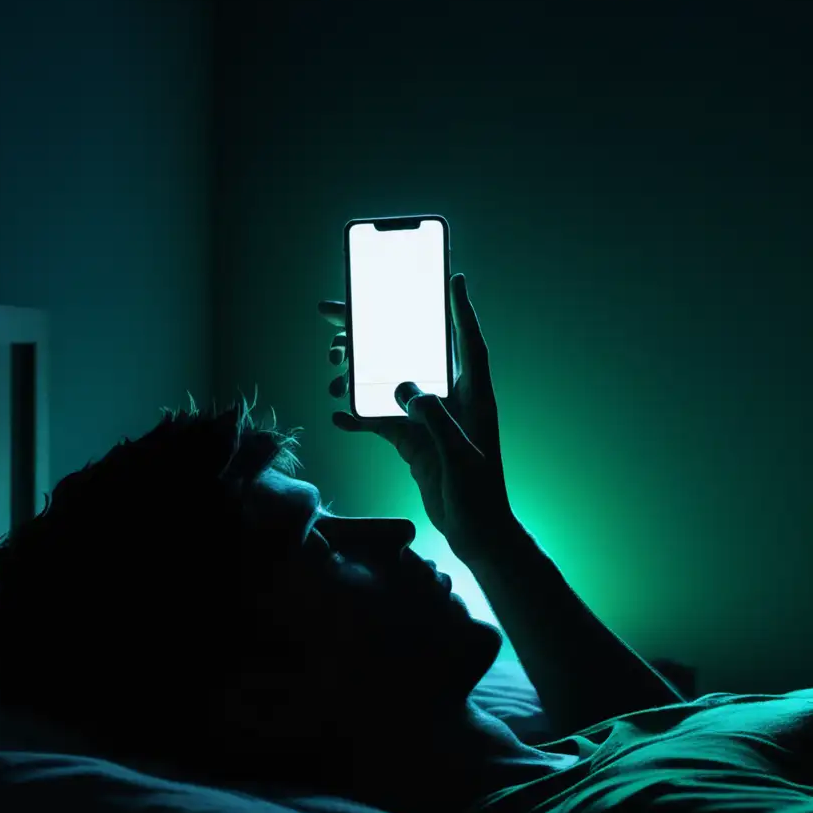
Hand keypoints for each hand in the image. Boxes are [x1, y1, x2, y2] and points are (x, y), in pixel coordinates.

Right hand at [319, 273, 514, 562]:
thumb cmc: (480, 495)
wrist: (476, 534)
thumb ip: (436, 419)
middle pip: (414, 354)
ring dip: (362, 375)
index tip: (454, 278)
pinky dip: (360, 416)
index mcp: (475, 396)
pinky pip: (381, 420)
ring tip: (332, 367)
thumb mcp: (460, 455)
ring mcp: (430, 420)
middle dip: (381, 332)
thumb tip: (405, 387)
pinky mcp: (414, 441)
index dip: (461, 311)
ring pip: (390, 383)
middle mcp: (452, 400)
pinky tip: (337, 414)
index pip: (468, 344)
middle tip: (341, 311)